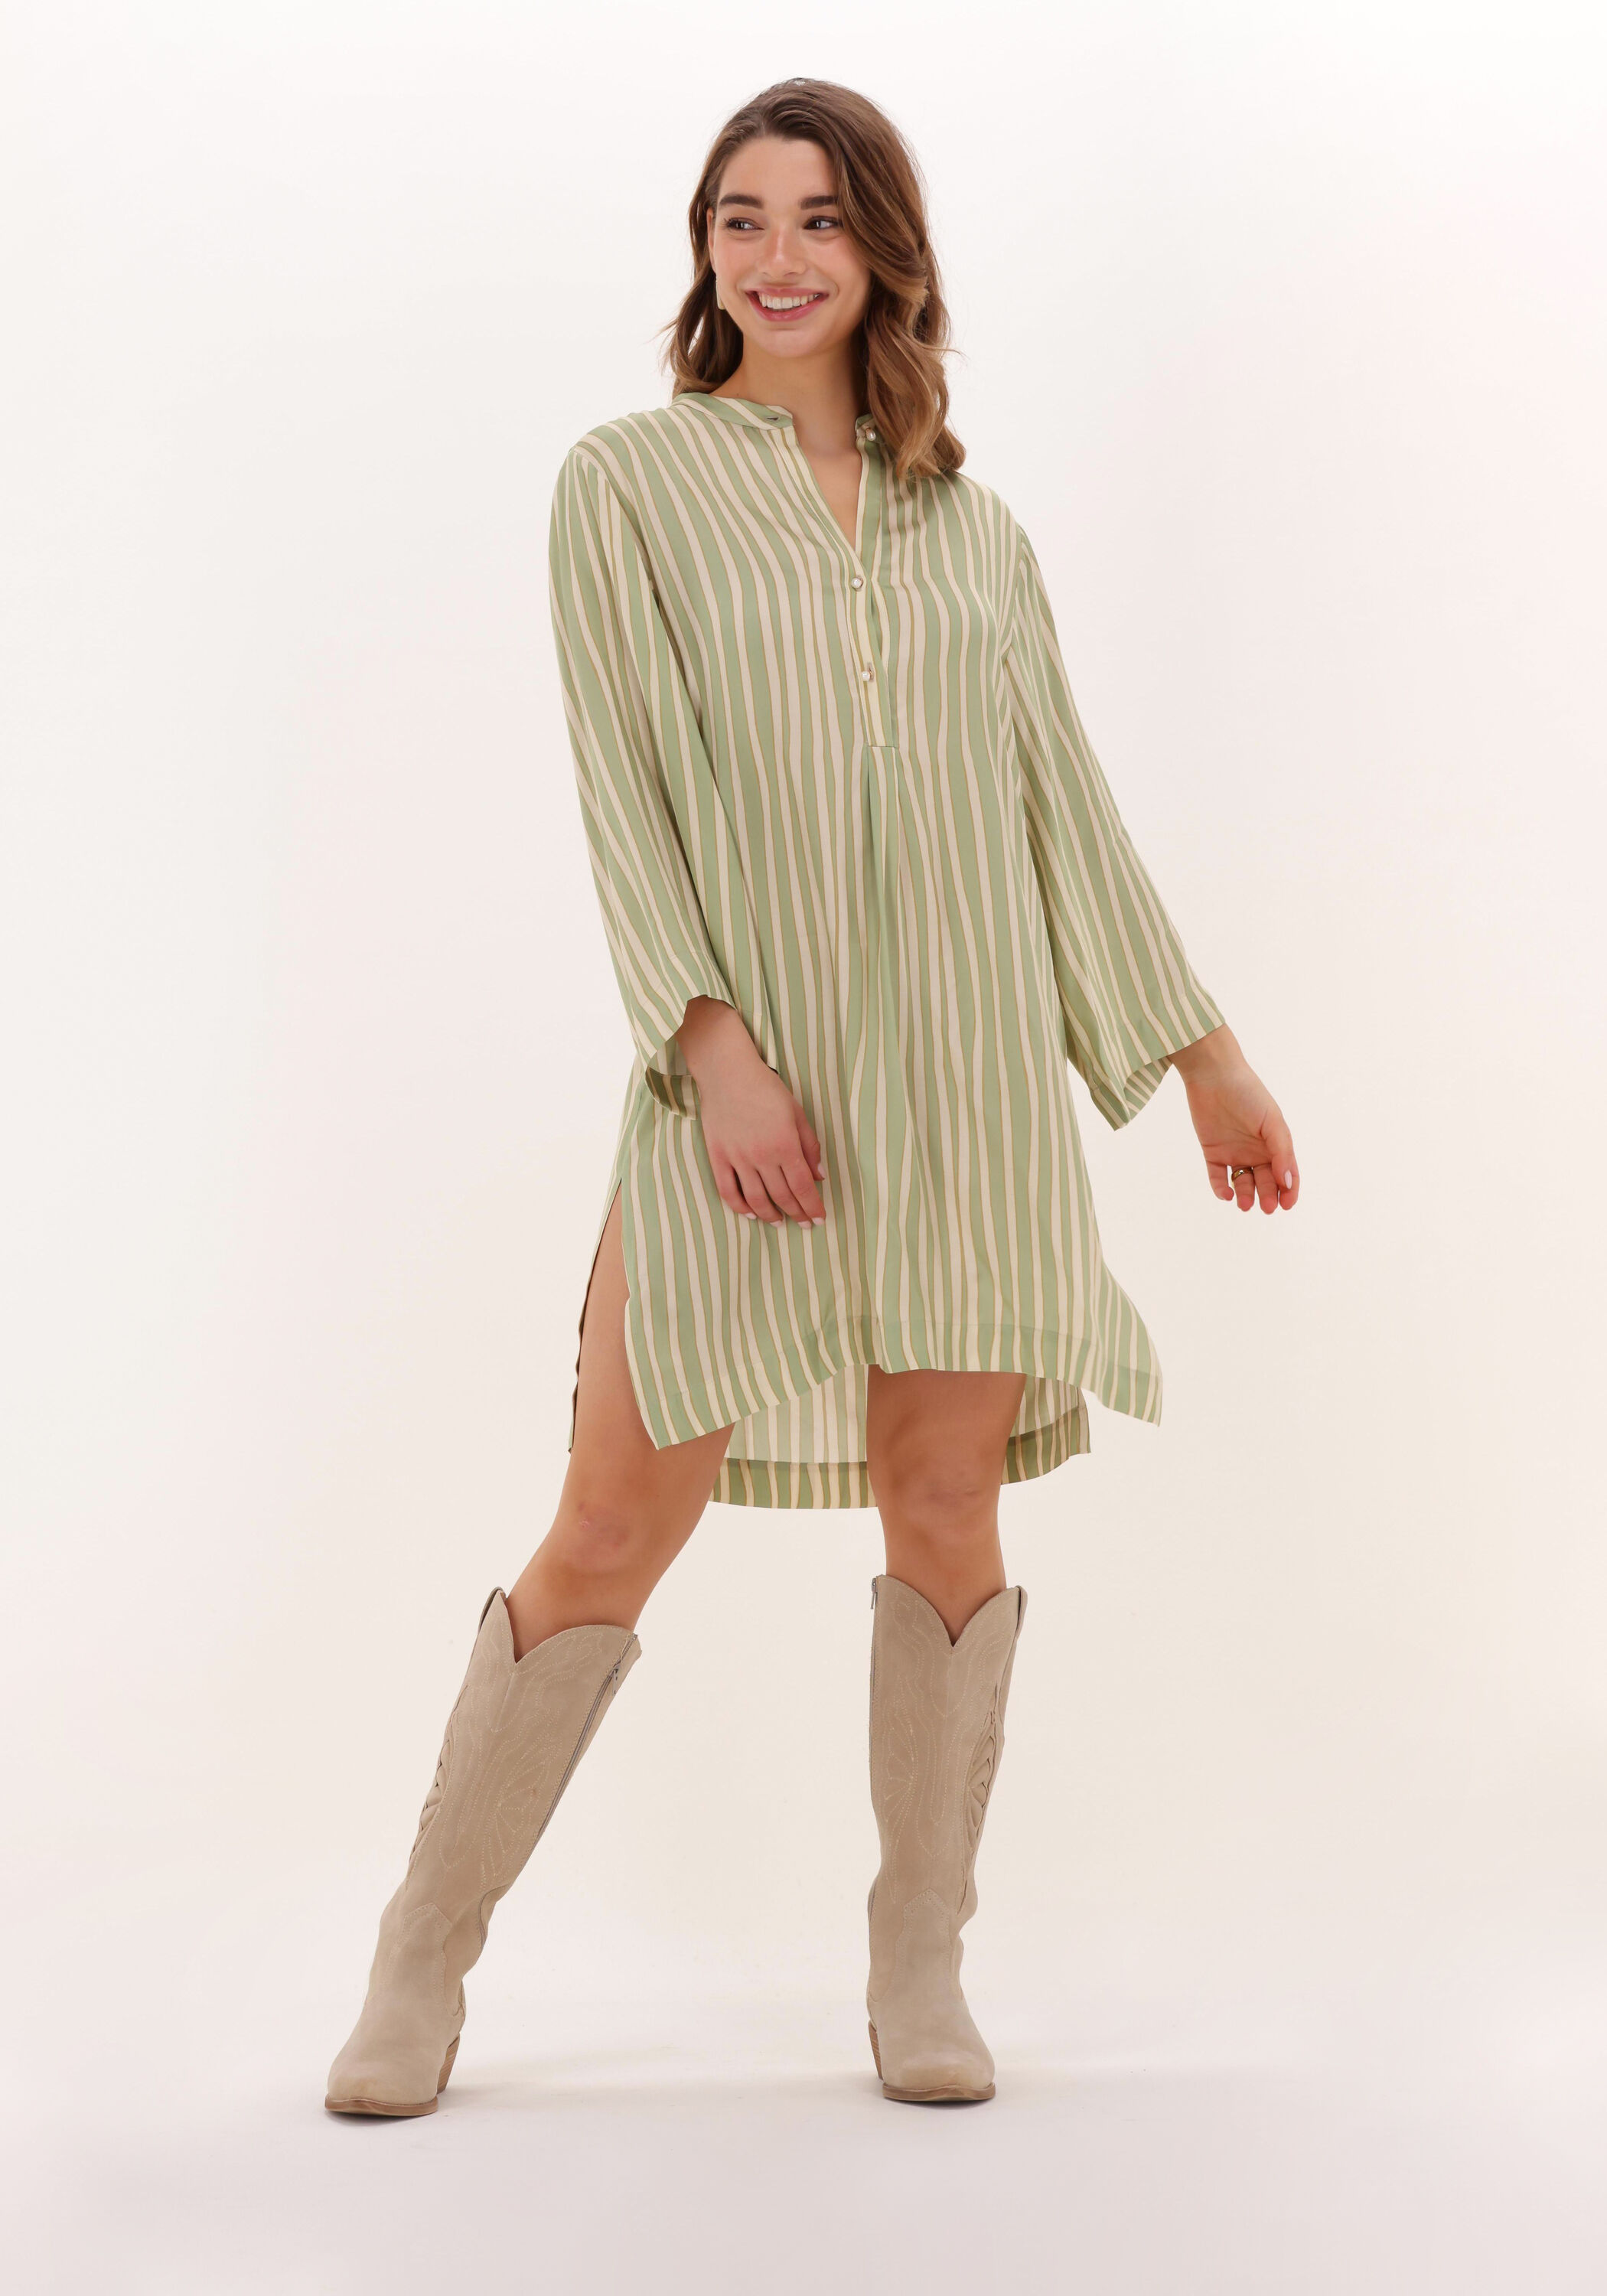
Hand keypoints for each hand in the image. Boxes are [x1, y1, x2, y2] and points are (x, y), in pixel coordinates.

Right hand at [675, 999, 827, 1226]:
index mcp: (785, 1144)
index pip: (802, 1186)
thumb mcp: (797, 1113)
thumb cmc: (767, 1089)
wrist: (728, 1073)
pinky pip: (728, 1190)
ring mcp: (737, 1158)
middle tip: (805, 1224)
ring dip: (770, 1216)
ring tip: (779, 1223)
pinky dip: (740, 1207)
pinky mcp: (717, 1157)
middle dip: (797, 1213)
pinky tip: (750, 1215)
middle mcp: (762, 1156)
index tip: (819, 1219)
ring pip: (756, 1199)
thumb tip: (819, 1176)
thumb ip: (810, 1146)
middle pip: (782, 1196)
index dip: (812, 1206)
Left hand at [1166, 1025, 1299, 1214]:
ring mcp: (1235, 1152)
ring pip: (1242, 1183)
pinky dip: (1221, 1189)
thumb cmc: (1249, 1094)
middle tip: (1266, 1207)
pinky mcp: (1213, 1152)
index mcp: (1275, 1143)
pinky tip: (1226, 1195)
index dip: (1289, 1191)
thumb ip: (1281, 1152)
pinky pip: (1218, 1177)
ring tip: (1245, 1204)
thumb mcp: (1272, 1122)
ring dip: (1245, 1196)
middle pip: (1265, 1182)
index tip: (1286, 1204)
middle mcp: (1257, 1151)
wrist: (1213, 1076)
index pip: (1286, 1173)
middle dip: (1267, 1196)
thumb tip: (1287, 1182)